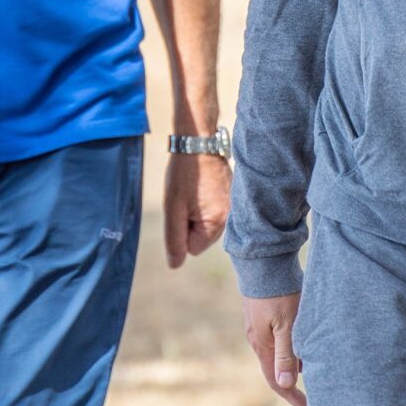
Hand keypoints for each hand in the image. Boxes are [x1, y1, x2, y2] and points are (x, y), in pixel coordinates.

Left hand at [164, 153, 229, 267]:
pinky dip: (205, 201)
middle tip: (185, 197)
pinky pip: (213, 209)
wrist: (198, 140)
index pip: (193, 248)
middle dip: (190, 222)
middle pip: (201, 237)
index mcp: (218, 223)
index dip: (181, 230)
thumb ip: (174, 239)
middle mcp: (231, 217)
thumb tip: (175, 265)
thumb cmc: (184, 173)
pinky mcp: (232, 195)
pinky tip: (202, 184)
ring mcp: (233, 206)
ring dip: (196, 211)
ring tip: (193, 189)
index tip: (180, 207)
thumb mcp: (172, 207)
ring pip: (206, 223)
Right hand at [243, 293, 305, 405]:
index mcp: (262, 345)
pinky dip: (290, 345)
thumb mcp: (286, 325)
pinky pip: (277, 337)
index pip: (274, 379)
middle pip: (275, 367)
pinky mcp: (264, 312)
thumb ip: (285, 354)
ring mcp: (259, 325)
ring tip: (312, 366)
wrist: (263, 261)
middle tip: (311, 391)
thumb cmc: (278, 293)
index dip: (289, 395)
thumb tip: (285, 384)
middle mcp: (258, 338)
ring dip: (293, 361)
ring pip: (277, 350)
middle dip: (291, 381)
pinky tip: (303, 340)